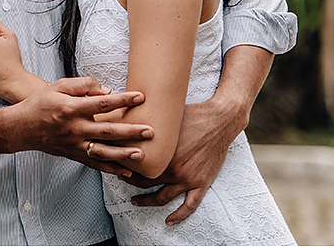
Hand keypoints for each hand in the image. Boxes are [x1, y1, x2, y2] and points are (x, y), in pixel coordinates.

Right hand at [7, 76, 151, 177]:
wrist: (22, 127)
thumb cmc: (41, 103)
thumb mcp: (57, 86)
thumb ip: (82, 85)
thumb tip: (106, 91)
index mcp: (71, 108)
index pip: (102, 104)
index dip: (122, 100)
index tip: (140, 97)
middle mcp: (74, 128)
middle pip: (107, 131)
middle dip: (130, 131)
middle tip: (150, 131)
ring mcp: (74, 144)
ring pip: (103, 151)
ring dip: (123, 154)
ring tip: (141, 154)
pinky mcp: (74, 155)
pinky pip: (96, 164)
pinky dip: (112, 169)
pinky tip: (127, 171)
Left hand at [121, 98, 236, 224]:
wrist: (219, 121)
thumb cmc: (192, 114)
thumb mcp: (165, 116)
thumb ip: (146, 119)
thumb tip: (125, 112)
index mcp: (161, 153)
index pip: (134, 164)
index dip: (121, 165)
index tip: (114, 163)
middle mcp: (172, 169)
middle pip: (144, 182)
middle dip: (130, 181)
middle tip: (122, 178)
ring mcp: (187, 178)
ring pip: (162, 197)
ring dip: (146, 201)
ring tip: (135, 201)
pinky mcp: (201, 183)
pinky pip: (189, 205)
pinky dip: (178, 215)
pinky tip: (169, 221)